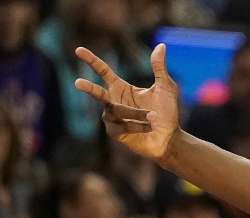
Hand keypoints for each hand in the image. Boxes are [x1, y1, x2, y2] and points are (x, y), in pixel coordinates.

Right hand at [73, 43, 179, 160]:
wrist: (170, 138)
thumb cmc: (167, 113)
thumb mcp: (165, 88)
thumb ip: (159, 68)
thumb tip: (161, 45)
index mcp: (121, 88)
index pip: (103, 71)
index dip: (91, 60)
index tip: (78, 50)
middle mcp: (113, 102)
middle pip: (96, 93)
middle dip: (88, 88)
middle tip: (78, 82)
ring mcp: (112, 118)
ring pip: (118, 111)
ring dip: (137, 113)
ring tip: (153, 117)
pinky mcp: (115, 133)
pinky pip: (122, 126)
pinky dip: (138, 125)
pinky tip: (150, 127)